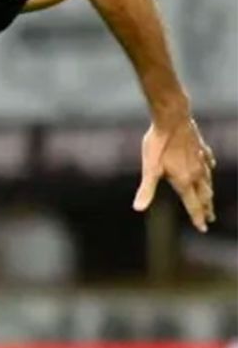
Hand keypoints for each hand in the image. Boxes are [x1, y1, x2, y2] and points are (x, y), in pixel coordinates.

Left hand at [133, 117, 216, 231]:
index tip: (203, 228)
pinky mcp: (200, 147)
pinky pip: (207, 161)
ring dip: (209, 192)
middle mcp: (196, 172)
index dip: (197, 217)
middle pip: (204, 195)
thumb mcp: (149, 169)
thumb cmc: (158, 144)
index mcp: (185, 180)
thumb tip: (138, 208)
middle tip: (210, 218)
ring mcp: (200, 159)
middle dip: (206, 208)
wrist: (172, 118)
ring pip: (207, 180)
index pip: (193, 204)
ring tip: (210, 199)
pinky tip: (210, 168)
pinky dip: (209, 169)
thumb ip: (146, 189)